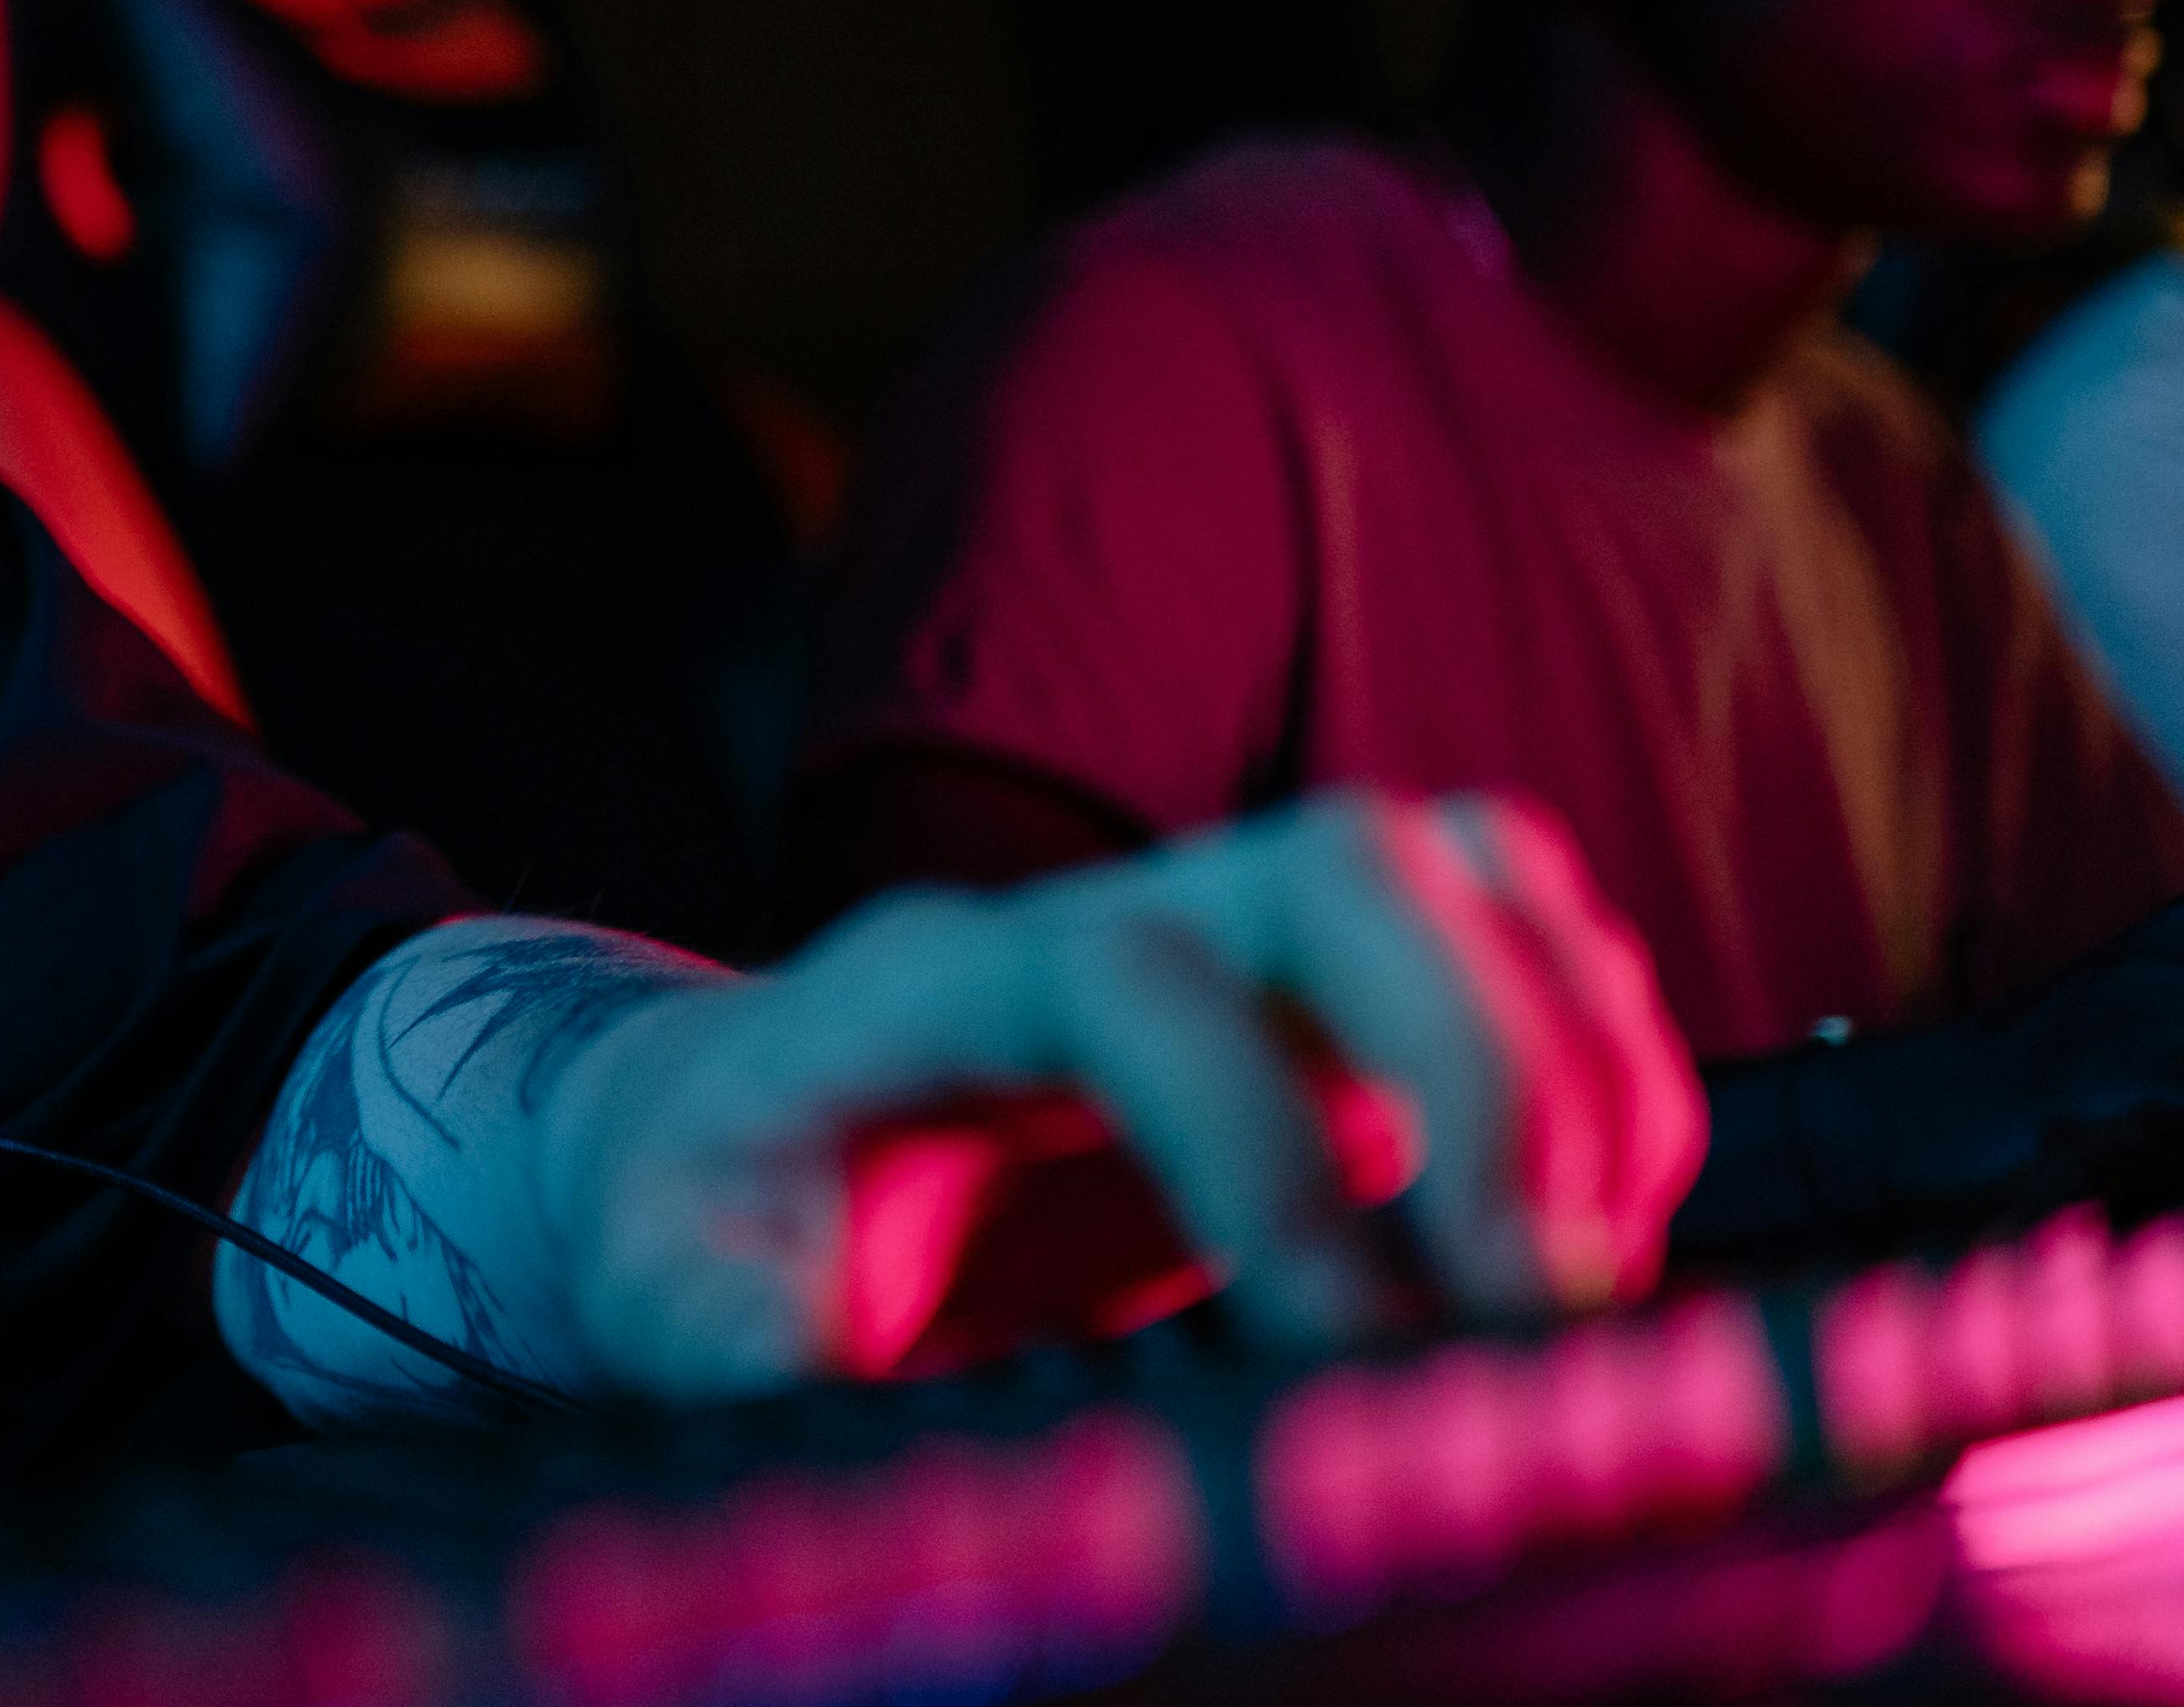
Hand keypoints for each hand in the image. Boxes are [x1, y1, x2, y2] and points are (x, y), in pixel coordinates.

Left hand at [533, 787, 1705, 1400]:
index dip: (1256, 1134)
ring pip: (1456, 875)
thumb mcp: (666, 1291)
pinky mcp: (1320, 1004)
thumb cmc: (698, 1220)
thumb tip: (835, 1403)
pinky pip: (1512, 940)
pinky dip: (1599, 1068)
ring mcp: (1229, 937)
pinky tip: (1590, 1232)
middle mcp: (1100, 921)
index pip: (1123, 976)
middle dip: (1479, 1062)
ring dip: (1573, 1062)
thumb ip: (739, 1346)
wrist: (720, 1138)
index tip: (1340, 1332)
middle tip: (1534, 1299)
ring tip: (1584, 1281)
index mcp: (928, 987)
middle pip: (1337, 861)